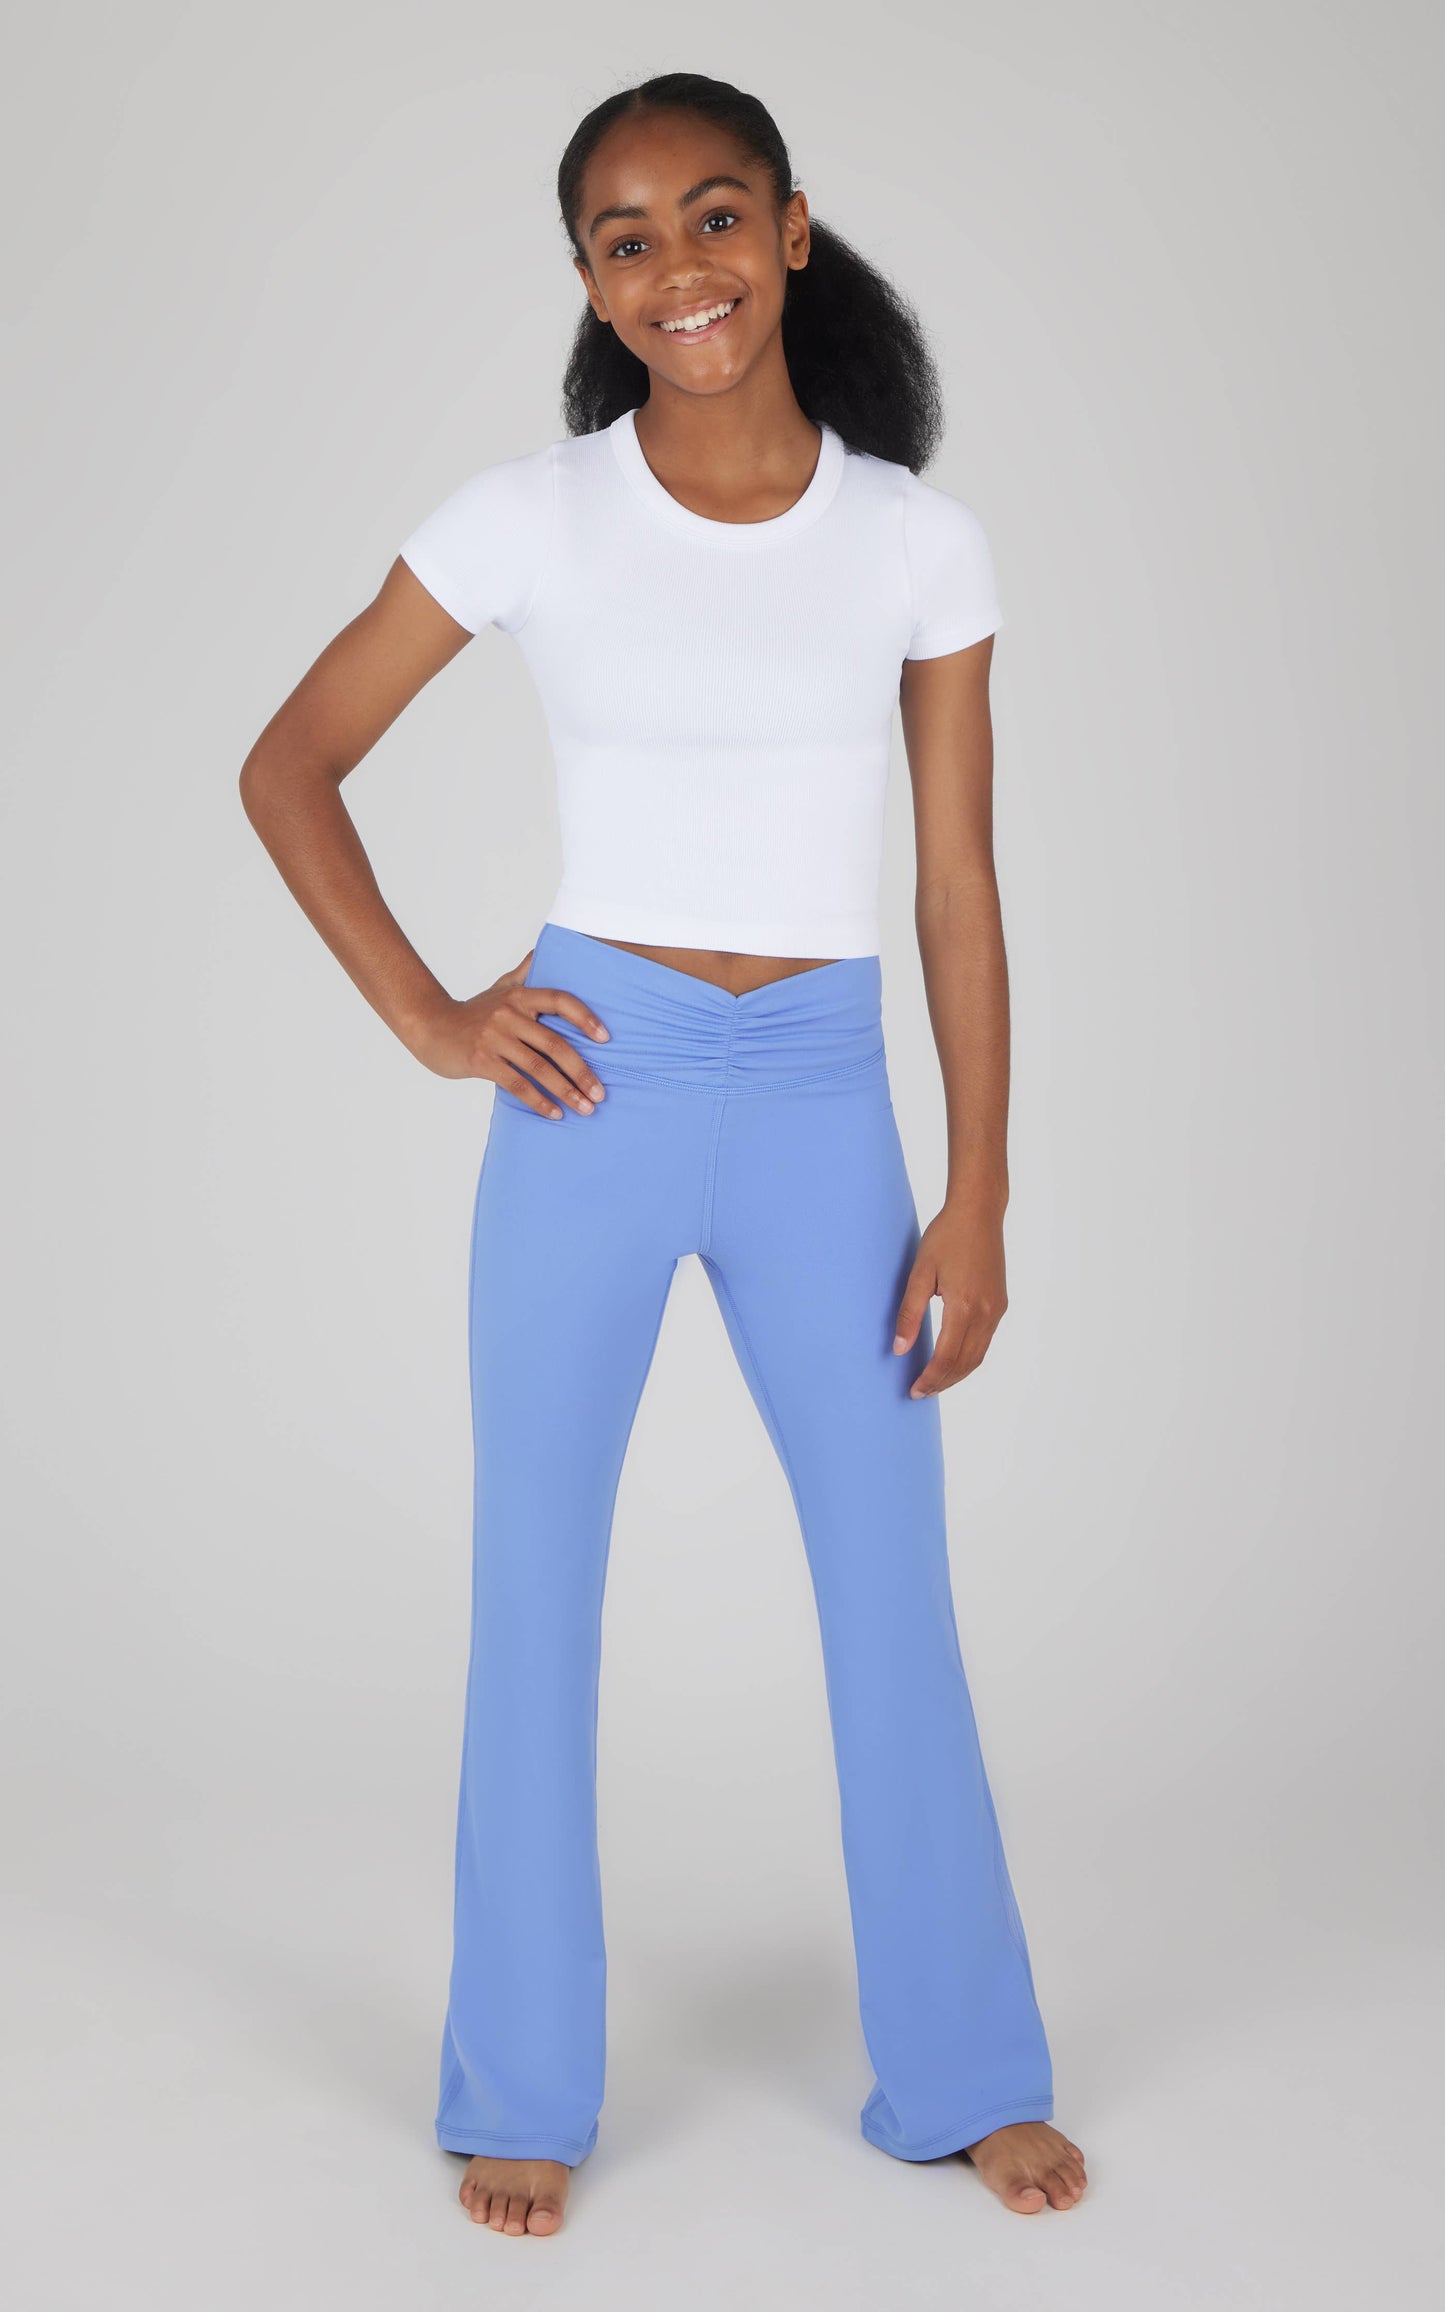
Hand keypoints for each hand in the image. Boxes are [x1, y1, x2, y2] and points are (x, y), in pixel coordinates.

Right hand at [409, 949, 610, 1118]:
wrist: (429, 1026)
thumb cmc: (471, 1012)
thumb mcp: (499, 987)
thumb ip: (524, 972)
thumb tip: (544, 952)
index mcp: (519, 995)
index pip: (560, 1000)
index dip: (585, 1018)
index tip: (606, 1039)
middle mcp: (509, 1014)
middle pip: (555, 1043)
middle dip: (581, 1071)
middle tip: (600, 1093)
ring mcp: (495, 1037)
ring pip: (539, 1067)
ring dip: (566, 1091)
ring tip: (585, 1108)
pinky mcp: (481, 1060)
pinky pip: (517, 1084)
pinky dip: (538, 1101)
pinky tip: (555, 1114)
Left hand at [892, 1197, 1007, 1396]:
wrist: (979, 1213)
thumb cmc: (946, 1237)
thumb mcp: (920, 1272)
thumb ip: (909, 1313)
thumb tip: (899, 1349)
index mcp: (965, 1307)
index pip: (946, 1358)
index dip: (929, 1379)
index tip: (913, 1391)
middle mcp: (986, 1313)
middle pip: (964, 1364)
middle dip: (942, 1382)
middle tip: (920, 1392)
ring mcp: (997, 1310)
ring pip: (978, 1356)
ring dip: (956, 1374)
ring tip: (934, 1382)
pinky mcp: (1000, 1304)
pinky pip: (985, 1342)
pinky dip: (968, 1358)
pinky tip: (952, 1359)